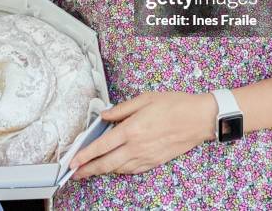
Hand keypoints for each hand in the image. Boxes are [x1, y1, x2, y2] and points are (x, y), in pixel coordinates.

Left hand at [70, 91, 215, 178]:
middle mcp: (137, 146)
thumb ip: (122, 109)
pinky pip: (132, 170)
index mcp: (132, 129)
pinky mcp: (154, 162)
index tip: (73, 160)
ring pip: (118, 169)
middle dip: (88, 170)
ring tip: (90, 170)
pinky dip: (119, 170)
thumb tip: (105, 115)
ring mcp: (146, 157)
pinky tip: (114, 167)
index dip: (85, 155)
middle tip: (74, 173)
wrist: (198, 119)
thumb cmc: (174, 105)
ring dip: (102, 171)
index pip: (102, 146)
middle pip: (106, 164)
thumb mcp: (145, 99)